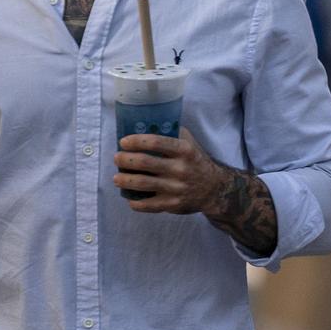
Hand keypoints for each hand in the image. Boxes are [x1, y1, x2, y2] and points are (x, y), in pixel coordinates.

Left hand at [115, 133, 231, 213]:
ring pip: (143, 183)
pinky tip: (128, 197)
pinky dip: (135, 202)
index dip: (136, 141)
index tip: (123, 142)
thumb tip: (146, 124)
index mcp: (184, 151)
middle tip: (117, 158)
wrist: (214, 188)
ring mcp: (176, 188)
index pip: (156, 142)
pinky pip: (148, 204)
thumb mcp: (190, 143)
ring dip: (124, 180)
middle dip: (125, 159)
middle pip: (145, 162)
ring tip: (116, 177)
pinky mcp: (173, 204)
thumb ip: (172, 134)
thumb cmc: (196, 161)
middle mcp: (180, 169)